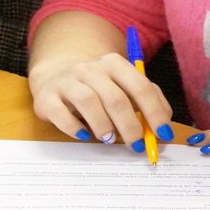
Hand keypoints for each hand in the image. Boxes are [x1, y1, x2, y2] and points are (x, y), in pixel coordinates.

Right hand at [31, 51, 174, 148]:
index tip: (162, 134)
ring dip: (103, 125)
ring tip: (109, 139)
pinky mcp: (46, 97)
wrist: (56, 76)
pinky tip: (84, 135)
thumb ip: (149, 101)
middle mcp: (90, 69)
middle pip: (116, 98)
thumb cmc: (100, 87)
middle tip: (136, 145)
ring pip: (88, 102)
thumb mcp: (125, 87)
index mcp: (115, 64)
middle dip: (130, 126)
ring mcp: (67, 81)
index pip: (141, 87)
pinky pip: (60, 114)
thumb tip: (163, 126)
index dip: (154, 112)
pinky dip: (74, 128)